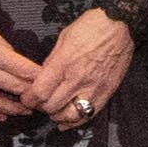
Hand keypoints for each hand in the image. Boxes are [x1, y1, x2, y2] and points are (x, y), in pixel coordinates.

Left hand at [26, 10, 134, 127]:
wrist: (120, 25)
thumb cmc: (91, 26)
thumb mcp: (63, 38)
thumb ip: (52, 61)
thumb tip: (43, 77)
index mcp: (63, 63)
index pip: (39, 92)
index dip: (29, 99)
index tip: (27, 98)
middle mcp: (78, 79)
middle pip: (52, 107)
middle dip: (41, 107)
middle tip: (40, 102)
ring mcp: (94, 88)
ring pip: (70, 116)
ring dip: (58, 116)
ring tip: (54, 110)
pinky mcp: (107, 92)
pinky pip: (89, 115)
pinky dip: (75, 121)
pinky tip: (67, 121)